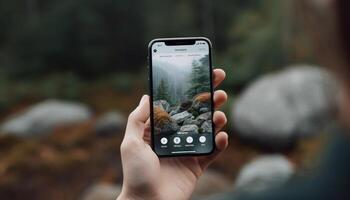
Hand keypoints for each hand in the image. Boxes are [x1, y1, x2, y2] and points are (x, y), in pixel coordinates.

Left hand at [117, 69, 228, 199]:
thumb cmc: (135, 174)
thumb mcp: (130, 142)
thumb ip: (137, 119)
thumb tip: (146, 96)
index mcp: (160, 129)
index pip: (177, 104)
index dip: (189, 91)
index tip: (201, 76)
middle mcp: (175, 136)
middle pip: (196, 114)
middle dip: (209, 100)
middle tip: (220, 88)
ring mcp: (187, 149)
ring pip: (207, 130)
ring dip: (217, 119)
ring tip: (220, 114)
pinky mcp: (197, 165)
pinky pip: (212, 151)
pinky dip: (219, 143)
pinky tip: (221, 137)